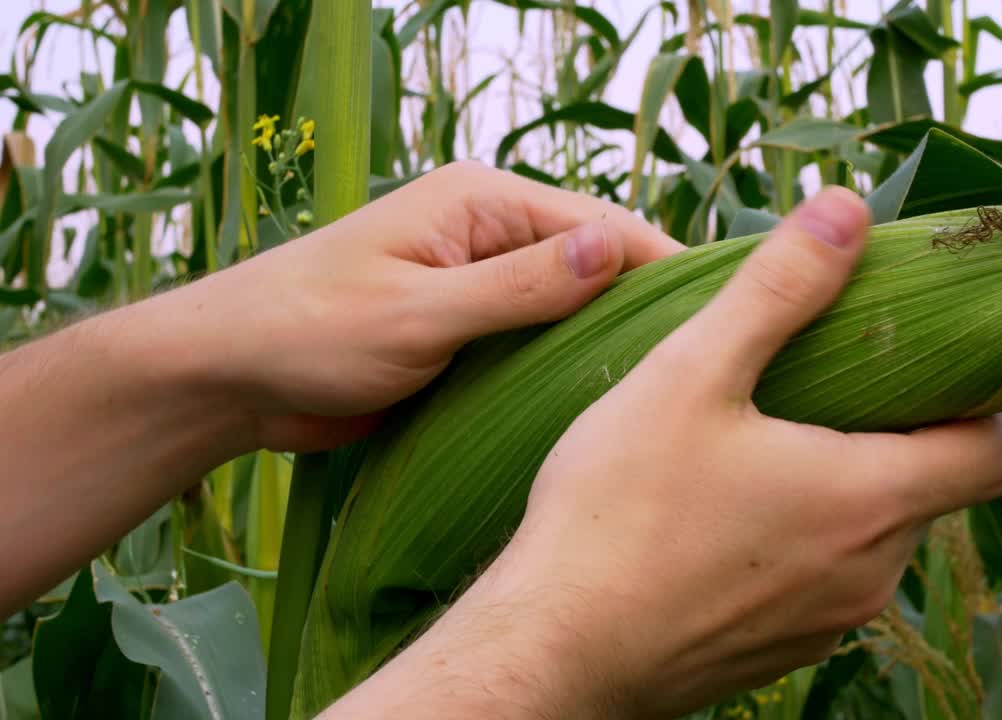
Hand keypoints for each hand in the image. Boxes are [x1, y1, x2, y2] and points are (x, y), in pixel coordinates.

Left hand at [151, 160, 682, 450]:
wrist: (229, 376)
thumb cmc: (308, 332)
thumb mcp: (419, 312)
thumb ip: (517, 284)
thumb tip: (611, 246)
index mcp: (481, 202)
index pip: (600, 225)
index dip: (660, 268)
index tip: (717, 317)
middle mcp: (487, 232)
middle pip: (592, 262)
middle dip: (639, 306)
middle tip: (701, 367)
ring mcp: (476, 281)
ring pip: (568, 306)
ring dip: (604, 340)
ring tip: (664, 390)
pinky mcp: (464, 327)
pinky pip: (534, 339)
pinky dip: (564, 363)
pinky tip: (600, 401)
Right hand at [350, 188, 1001, 718]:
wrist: (553, 649)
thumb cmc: (616, 512)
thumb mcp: (690, 374)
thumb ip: (778, 288)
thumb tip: (848, 208)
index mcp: (867, 499)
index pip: (994, 452)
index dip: (993, 400)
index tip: (950, 360)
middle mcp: (868, 573)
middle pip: (932, 489)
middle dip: (904, 428)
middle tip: (841, 375)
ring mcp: (826, 621)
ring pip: (875, 537)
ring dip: (848, 482)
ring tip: (774, 437)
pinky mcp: (780, 650)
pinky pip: (824, 580)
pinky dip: (807, 536)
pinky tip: (730, 509)